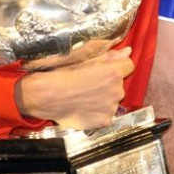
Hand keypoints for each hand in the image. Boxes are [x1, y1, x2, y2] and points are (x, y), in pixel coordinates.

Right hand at [15, 46, 133, 128]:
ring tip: (84, 97)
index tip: (105, 70)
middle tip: (89, 84)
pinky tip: (83, 108)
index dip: (117, 66)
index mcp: (114, 72)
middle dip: (109, 83)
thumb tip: (128, 51)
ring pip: (113, 100)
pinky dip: (97, 112)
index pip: (128, 65)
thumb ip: (110, 55)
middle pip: (119, 84)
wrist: (45, 96)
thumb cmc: (62, 74)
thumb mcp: (85, 58)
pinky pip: (106, 114)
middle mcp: (117, 91)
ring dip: (104, 98)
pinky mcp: (104, 121)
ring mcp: (111, 108)